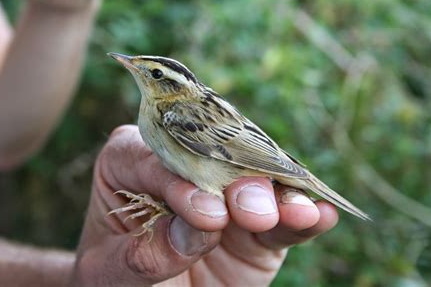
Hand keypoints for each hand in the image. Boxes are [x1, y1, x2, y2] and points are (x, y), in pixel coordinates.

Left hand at [71, 125, 337, 285]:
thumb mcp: (110, 270)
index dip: (181, 181)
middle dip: (238, 181)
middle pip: (216, 156)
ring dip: (277, 195)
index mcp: (133, 162)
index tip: (204, 212)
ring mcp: (225, 194)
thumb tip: (199, 229)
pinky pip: (283, 220)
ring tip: (292, 212)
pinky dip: (303, 216)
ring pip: (256, 181)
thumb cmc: (113, 276)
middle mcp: (186, 166)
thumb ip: (148, 251)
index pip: (158, 158)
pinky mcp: (257, 225)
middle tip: (249, 211)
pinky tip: (320, 215)